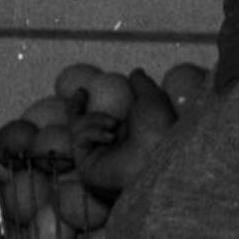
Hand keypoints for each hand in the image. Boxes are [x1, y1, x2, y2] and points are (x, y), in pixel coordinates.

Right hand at [74, 69, 182, 195]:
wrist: (156, 161)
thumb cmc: (161, 131)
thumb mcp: (153, 99)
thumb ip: (142, 84)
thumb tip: (135, 72)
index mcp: (129, 135)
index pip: (104, 118)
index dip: (92, 104)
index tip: (84, 90)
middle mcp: (113, 147)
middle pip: (85, 125)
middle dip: (78, 110)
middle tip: (80, 94)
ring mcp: (99, 158)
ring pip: (80, 128)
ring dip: (94, 119)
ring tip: (114, 124)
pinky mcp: (86, 166)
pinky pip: (79, 139)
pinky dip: (91, 130)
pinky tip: (109, 136)